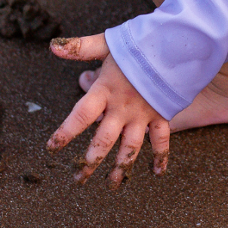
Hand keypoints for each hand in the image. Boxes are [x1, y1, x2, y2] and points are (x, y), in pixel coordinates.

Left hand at [47, 33, 169, 187]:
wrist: (175, 42)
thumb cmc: (139, 42)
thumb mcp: (108, 42)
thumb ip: (80, 47)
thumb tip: (53, 47)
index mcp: (106, 89)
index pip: (80, 115)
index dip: (65, 132)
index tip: (52, 147)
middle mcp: (122, 107)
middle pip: (103, 141)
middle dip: (90, 162)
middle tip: (78, 179)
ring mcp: (143, 114)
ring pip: (130, 147)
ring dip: (121, 168)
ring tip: (112, 185)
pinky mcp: (161, 114)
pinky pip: (161, 140)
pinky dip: (161, 157)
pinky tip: (157, 173)